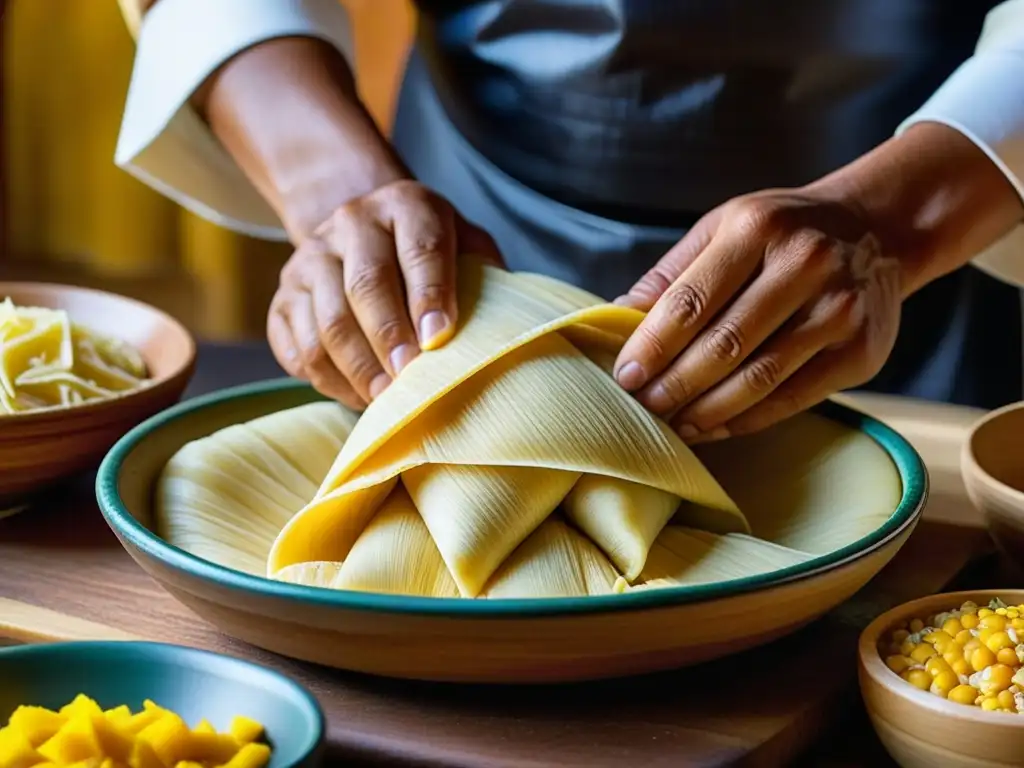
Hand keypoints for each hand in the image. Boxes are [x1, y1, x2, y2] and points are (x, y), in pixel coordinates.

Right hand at [267, 179, 501, 408]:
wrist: (361, 230)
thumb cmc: (428, 251)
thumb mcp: (464, 244)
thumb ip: (484, 275)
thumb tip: (503, 330)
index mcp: (407, 205)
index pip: (419, 248)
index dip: (430, 295)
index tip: (440, 339)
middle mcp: (352, 223)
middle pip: (365, 286)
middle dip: (389, 338)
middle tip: (409, 379)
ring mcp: (309, 259)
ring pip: (326, 322)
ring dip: (358, 368)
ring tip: (386, 400)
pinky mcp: (283, 296)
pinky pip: (296, 347)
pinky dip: (327, 379)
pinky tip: (358, 394)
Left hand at [613, 190, 901, 441]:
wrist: (876, 231)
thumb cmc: (782, 233)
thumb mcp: (723, 228)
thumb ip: (671, 272)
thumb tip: (616, 315)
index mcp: (757, 228)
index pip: (692, 300)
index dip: (653, 345)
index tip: (625, 375)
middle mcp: (805, 264)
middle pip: (724, 344)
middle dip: (674, 384)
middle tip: (643, 407)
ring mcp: (839, 310)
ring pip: (758, 378)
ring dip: (706, 411)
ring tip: (672, 424)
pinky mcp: (861, 352)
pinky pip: (791, 398)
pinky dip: (745, 420)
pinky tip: (712, 427)